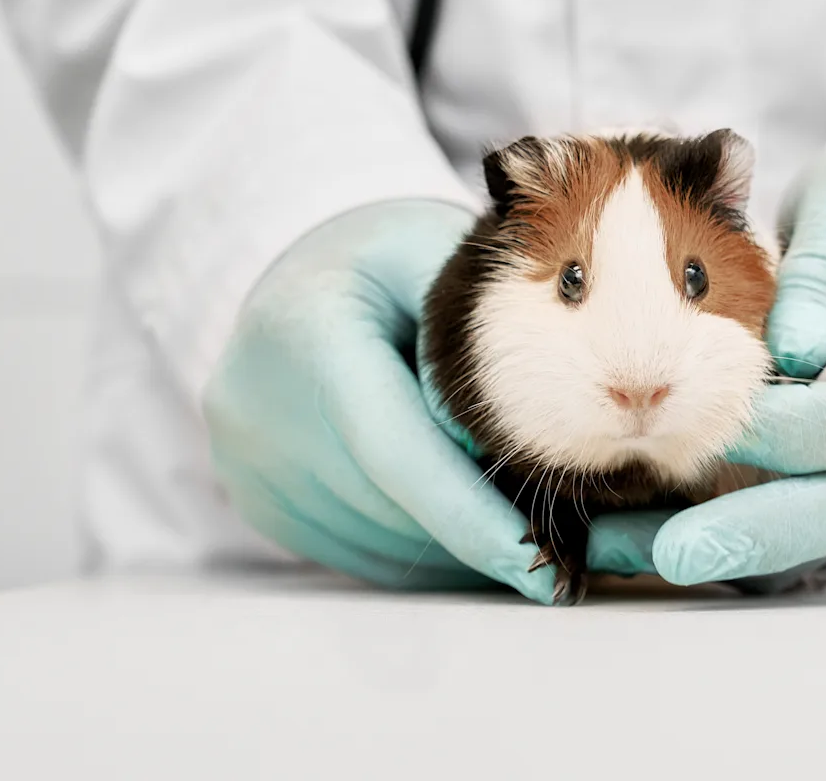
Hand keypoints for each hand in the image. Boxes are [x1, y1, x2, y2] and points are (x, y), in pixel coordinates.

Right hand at [203, 200, 558, 602]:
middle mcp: (257, 407)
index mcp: (305, 331)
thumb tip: (539, 435)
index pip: (396, 451)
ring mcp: (250, 464)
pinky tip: (472, 519)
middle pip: (393, 506)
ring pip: (383, 542)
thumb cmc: (395, 262)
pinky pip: (363, 553)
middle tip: (575, 541)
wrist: (301, 277)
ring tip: (533, 519)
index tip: (539, 566)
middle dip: (487, 528)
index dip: (469, 516)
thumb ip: (482, 340)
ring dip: (460, 545)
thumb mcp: (444, 259)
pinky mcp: (261, 502)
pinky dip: (427, 546)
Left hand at [604, 138, 825, 585]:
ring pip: (820, 524)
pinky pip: (790, 516)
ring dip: (724, 544)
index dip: (814, 428)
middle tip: (679, 553)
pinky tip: (635, 535)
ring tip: (622, 548)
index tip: (731, 425)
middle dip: (767, 531)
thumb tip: (800, 349)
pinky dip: (718, 530)